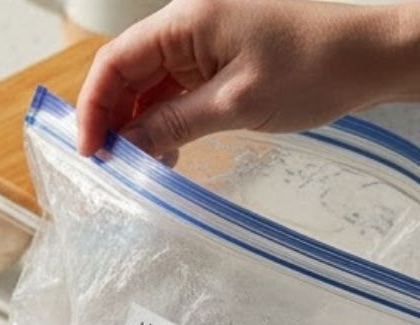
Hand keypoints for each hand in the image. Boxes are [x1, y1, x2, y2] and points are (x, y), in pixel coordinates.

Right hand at [76, 0, 419, 156]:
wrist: (374, 56)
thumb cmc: (315, 67)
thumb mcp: (235, 104)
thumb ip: (171, 124)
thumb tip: (123, 148)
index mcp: (187, 19)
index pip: (115, 61)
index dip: (93, 107)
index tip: (90, 151)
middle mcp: (190, 21)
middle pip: (127, 71)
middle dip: (114, 119)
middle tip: (111, 164)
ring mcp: (205, 37)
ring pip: (150, 82)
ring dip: (140, 122)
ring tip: (144, 164)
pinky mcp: (221, 53)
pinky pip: (176, 84)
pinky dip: (166, 117)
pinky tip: (168, 148)